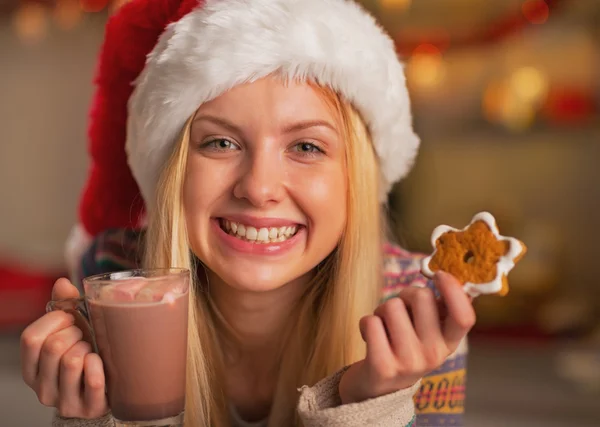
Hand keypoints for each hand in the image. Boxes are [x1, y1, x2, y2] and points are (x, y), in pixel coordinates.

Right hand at [20, 278, 108, 418]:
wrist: (106, 390)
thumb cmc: (86, 354)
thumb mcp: (73, 330)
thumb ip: (65, 305)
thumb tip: (62, 283)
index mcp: (32, 367)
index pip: (31, 338)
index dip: (53, 321)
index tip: (70, 319)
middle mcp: (42, 387)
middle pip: (53, 347)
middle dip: (76, 333)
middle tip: (85, 335)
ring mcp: (63, 401)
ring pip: (72, 361)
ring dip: (89, 348)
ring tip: (93, 350)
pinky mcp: (88, 409)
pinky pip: (93, 381)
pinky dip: (100, 366)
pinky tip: (101, 363)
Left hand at [339, 271, 474, 403]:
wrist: (378, 386)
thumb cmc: (404, 346)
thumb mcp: (429, 333)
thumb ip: (440, 308)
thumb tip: (449, 276)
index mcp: (450, 343)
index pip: (464, 316)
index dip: (453, 290)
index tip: (439, 275)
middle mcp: (434, 354)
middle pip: (422, 296)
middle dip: (405, 294)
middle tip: (400, 311)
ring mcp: (409, 362)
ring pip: (391, 305)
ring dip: (382, 310)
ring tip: (384, 328)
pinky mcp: (382, 366)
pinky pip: (371, 322)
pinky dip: (366, 323)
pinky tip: (371, 338)